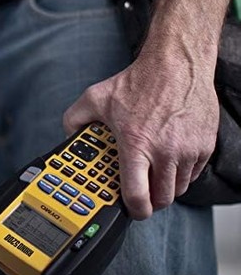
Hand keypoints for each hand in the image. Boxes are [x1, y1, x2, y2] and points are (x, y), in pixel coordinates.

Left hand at [63, 50, 218, 219]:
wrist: (176, 63)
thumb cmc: (140, 81)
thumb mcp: (96, 97)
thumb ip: (75, 118)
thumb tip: (69, 135)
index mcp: (136, 145)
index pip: (137, 196)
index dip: (134, 211)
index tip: (132, 210)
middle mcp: (164, 151)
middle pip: (162, 199)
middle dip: (152, 201)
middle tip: (144, 193)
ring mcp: (187, 150)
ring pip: (179, 188)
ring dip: (167, 186)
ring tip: (155, 173)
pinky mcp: (204, 145)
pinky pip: (194, 172)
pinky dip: (183, 172)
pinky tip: (171, 158)